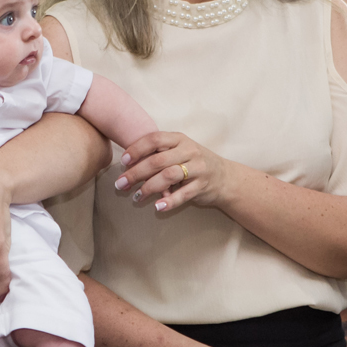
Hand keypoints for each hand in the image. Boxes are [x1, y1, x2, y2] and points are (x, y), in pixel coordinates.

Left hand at [116, 132, 234, 212]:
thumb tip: (127, 164)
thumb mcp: (179, 151)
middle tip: (120, 184)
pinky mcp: (203, 185)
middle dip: (135, 173)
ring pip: (168, 176)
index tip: (123, 161)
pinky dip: (169, 201)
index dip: (137, 149)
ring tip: (136, 197)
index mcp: (179, 139)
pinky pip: (183, 194)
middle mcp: (189, 151)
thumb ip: (158, 153)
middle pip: (158, 161)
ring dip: (149, 188)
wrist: (225, 177)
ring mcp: (198, 168)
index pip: (155, 139)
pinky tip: (157, 207)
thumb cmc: (193, 163)